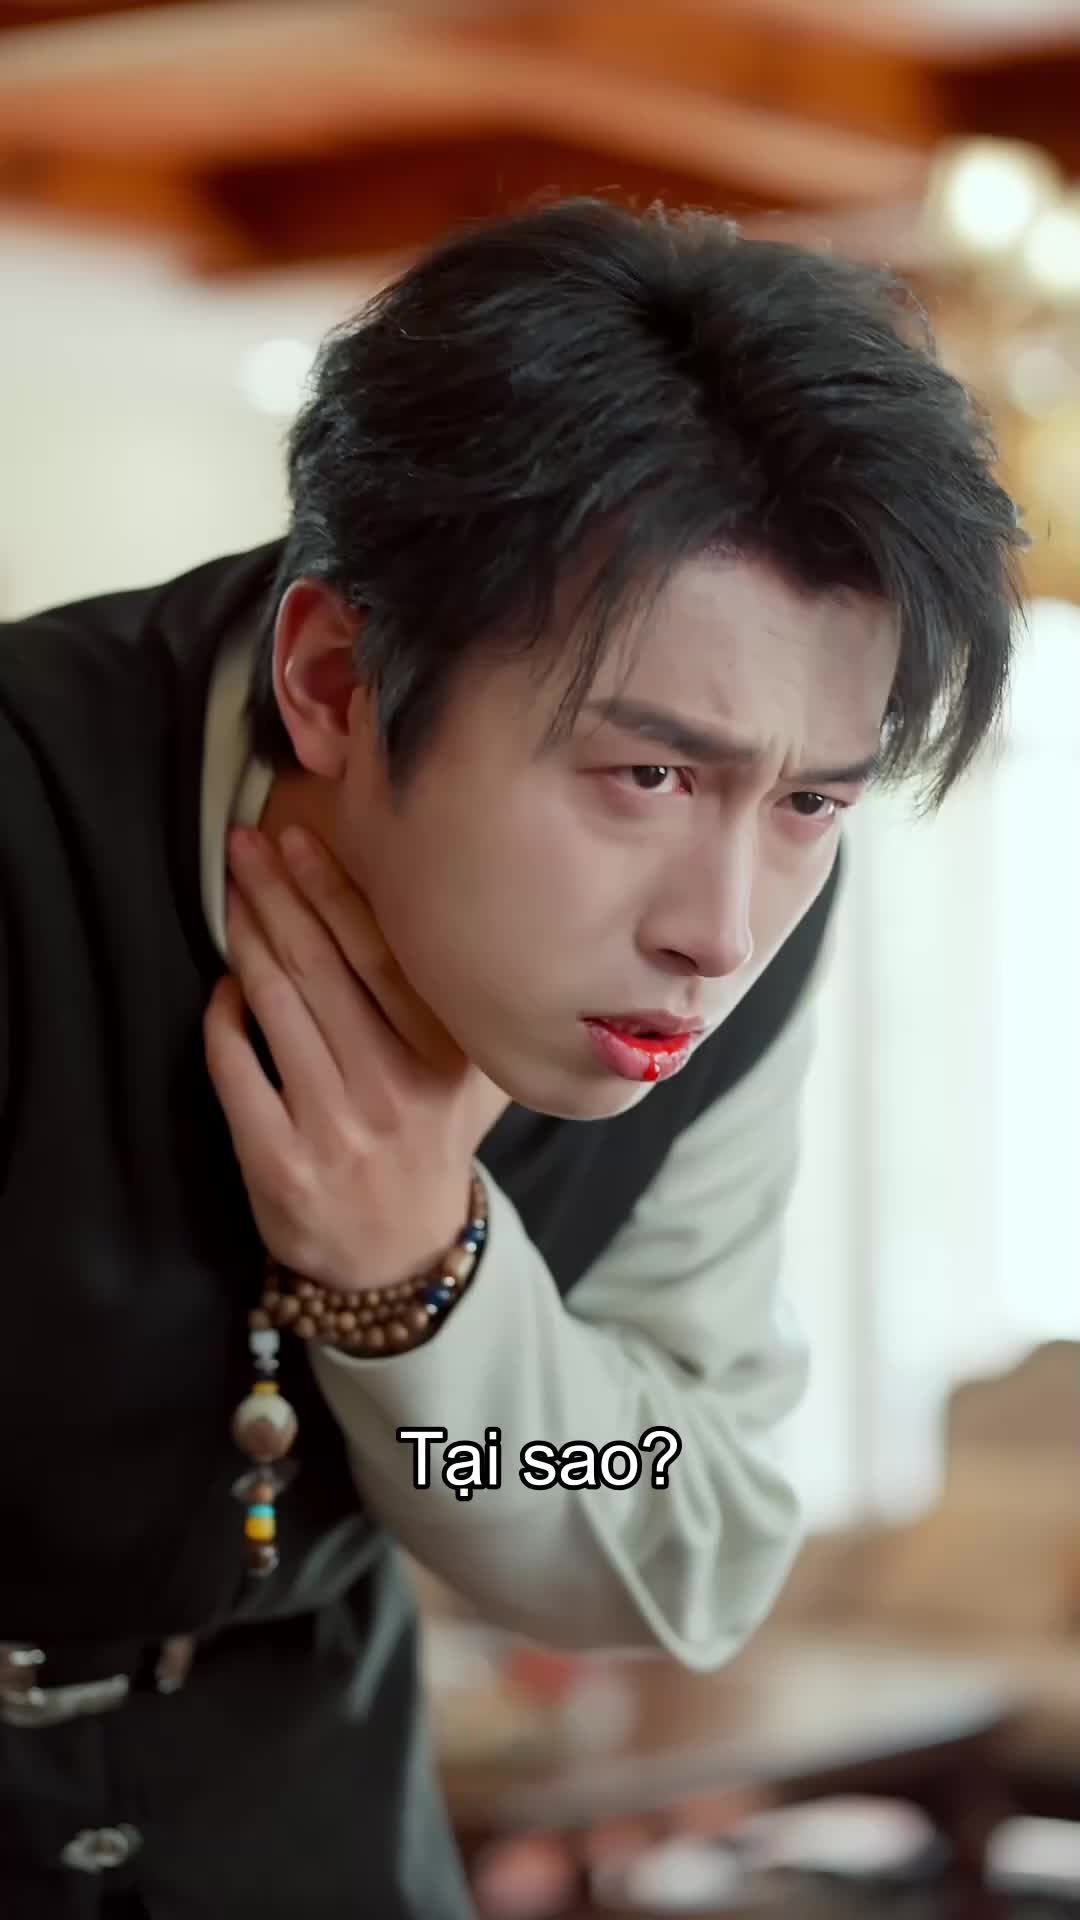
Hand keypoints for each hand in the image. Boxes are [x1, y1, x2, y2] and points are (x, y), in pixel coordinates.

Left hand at [203, 825, 507, 1292]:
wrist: (401, 1259)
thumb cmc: (425, 1145)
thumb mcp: (465, 1080)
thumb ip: (452, 1006)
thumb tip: (420, 903)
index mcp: (445, 1060)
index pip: (381, 955)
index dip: (333, 890)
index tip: (298, 840)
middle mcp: (394, 1090)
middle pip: (321, 968)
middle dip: (276, 896)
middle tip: (244, 846)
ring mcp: (336, 1129)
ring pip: (276, 1009)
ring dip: (246, 941)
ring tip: (231, 896)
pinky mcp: (280, 1164)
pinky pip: (237, 1072)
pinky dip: (222, 1021)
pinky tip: (221, 989)